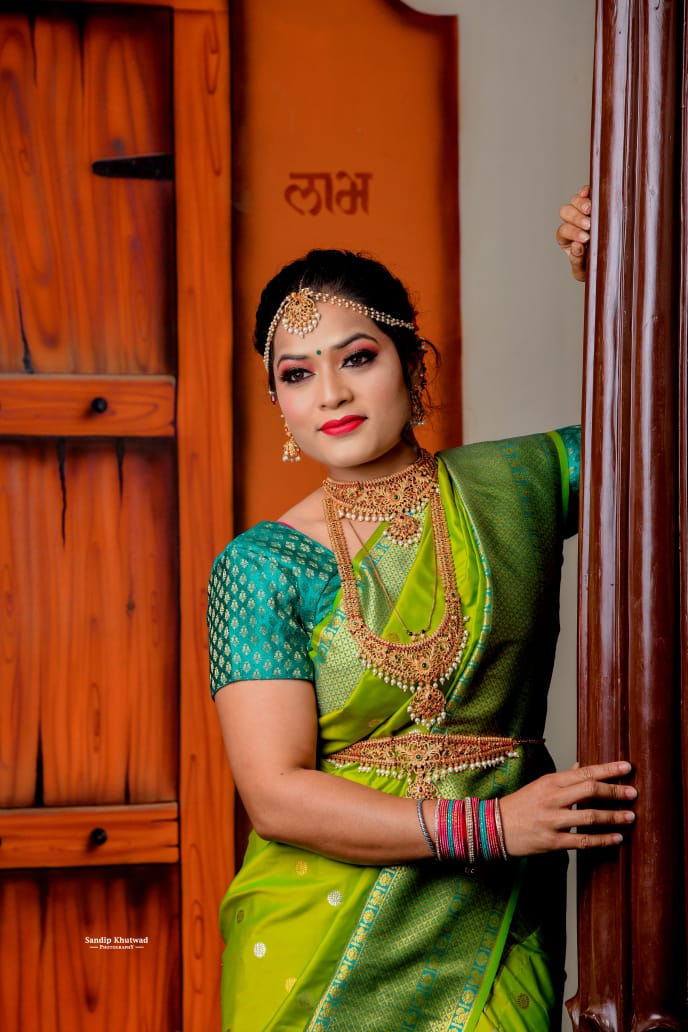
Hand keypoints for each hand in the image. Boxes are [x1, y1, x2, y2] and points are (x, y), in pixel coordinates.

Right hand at [499, 760, 635, 855]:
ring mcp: (552, 820)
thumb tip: (582, 766)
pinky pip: (582, 840)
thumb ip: (564, 777)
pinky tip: (616, 838)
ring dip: (613, 817)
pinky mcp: (552, 841)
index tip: (627, 767)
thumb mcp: (540, 785)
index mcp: (550, 781)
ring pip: (589, 816)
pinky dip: (602, 840)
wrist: (494, 827)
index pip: (584, 772)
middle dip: (614, 791)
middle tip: (633, 793)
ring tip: (630, 817)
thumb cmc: (520, 804)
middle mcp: (552, 798)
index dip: (608, 770)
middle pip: (590, 790)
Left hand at [556, 185, 590, 281]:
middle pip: (566, 213)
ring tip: (590, 210)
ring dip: (581, 203)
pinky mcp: (593, 202)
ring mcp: (581, 209)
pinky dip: (586, 190)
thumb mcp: (582, 270)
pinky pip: (586, 192)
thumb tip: (576, 246)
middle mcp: (571, 221)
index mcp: (565, 237)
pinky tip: (588, 191)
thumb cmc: (591, 266)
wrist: (607, 260)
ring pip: (574, 200)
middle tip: (588, 225)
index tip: (585, 239)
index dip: (573, 233)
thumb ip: (577, 261)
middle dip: (576, 218)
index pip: (564, 231)